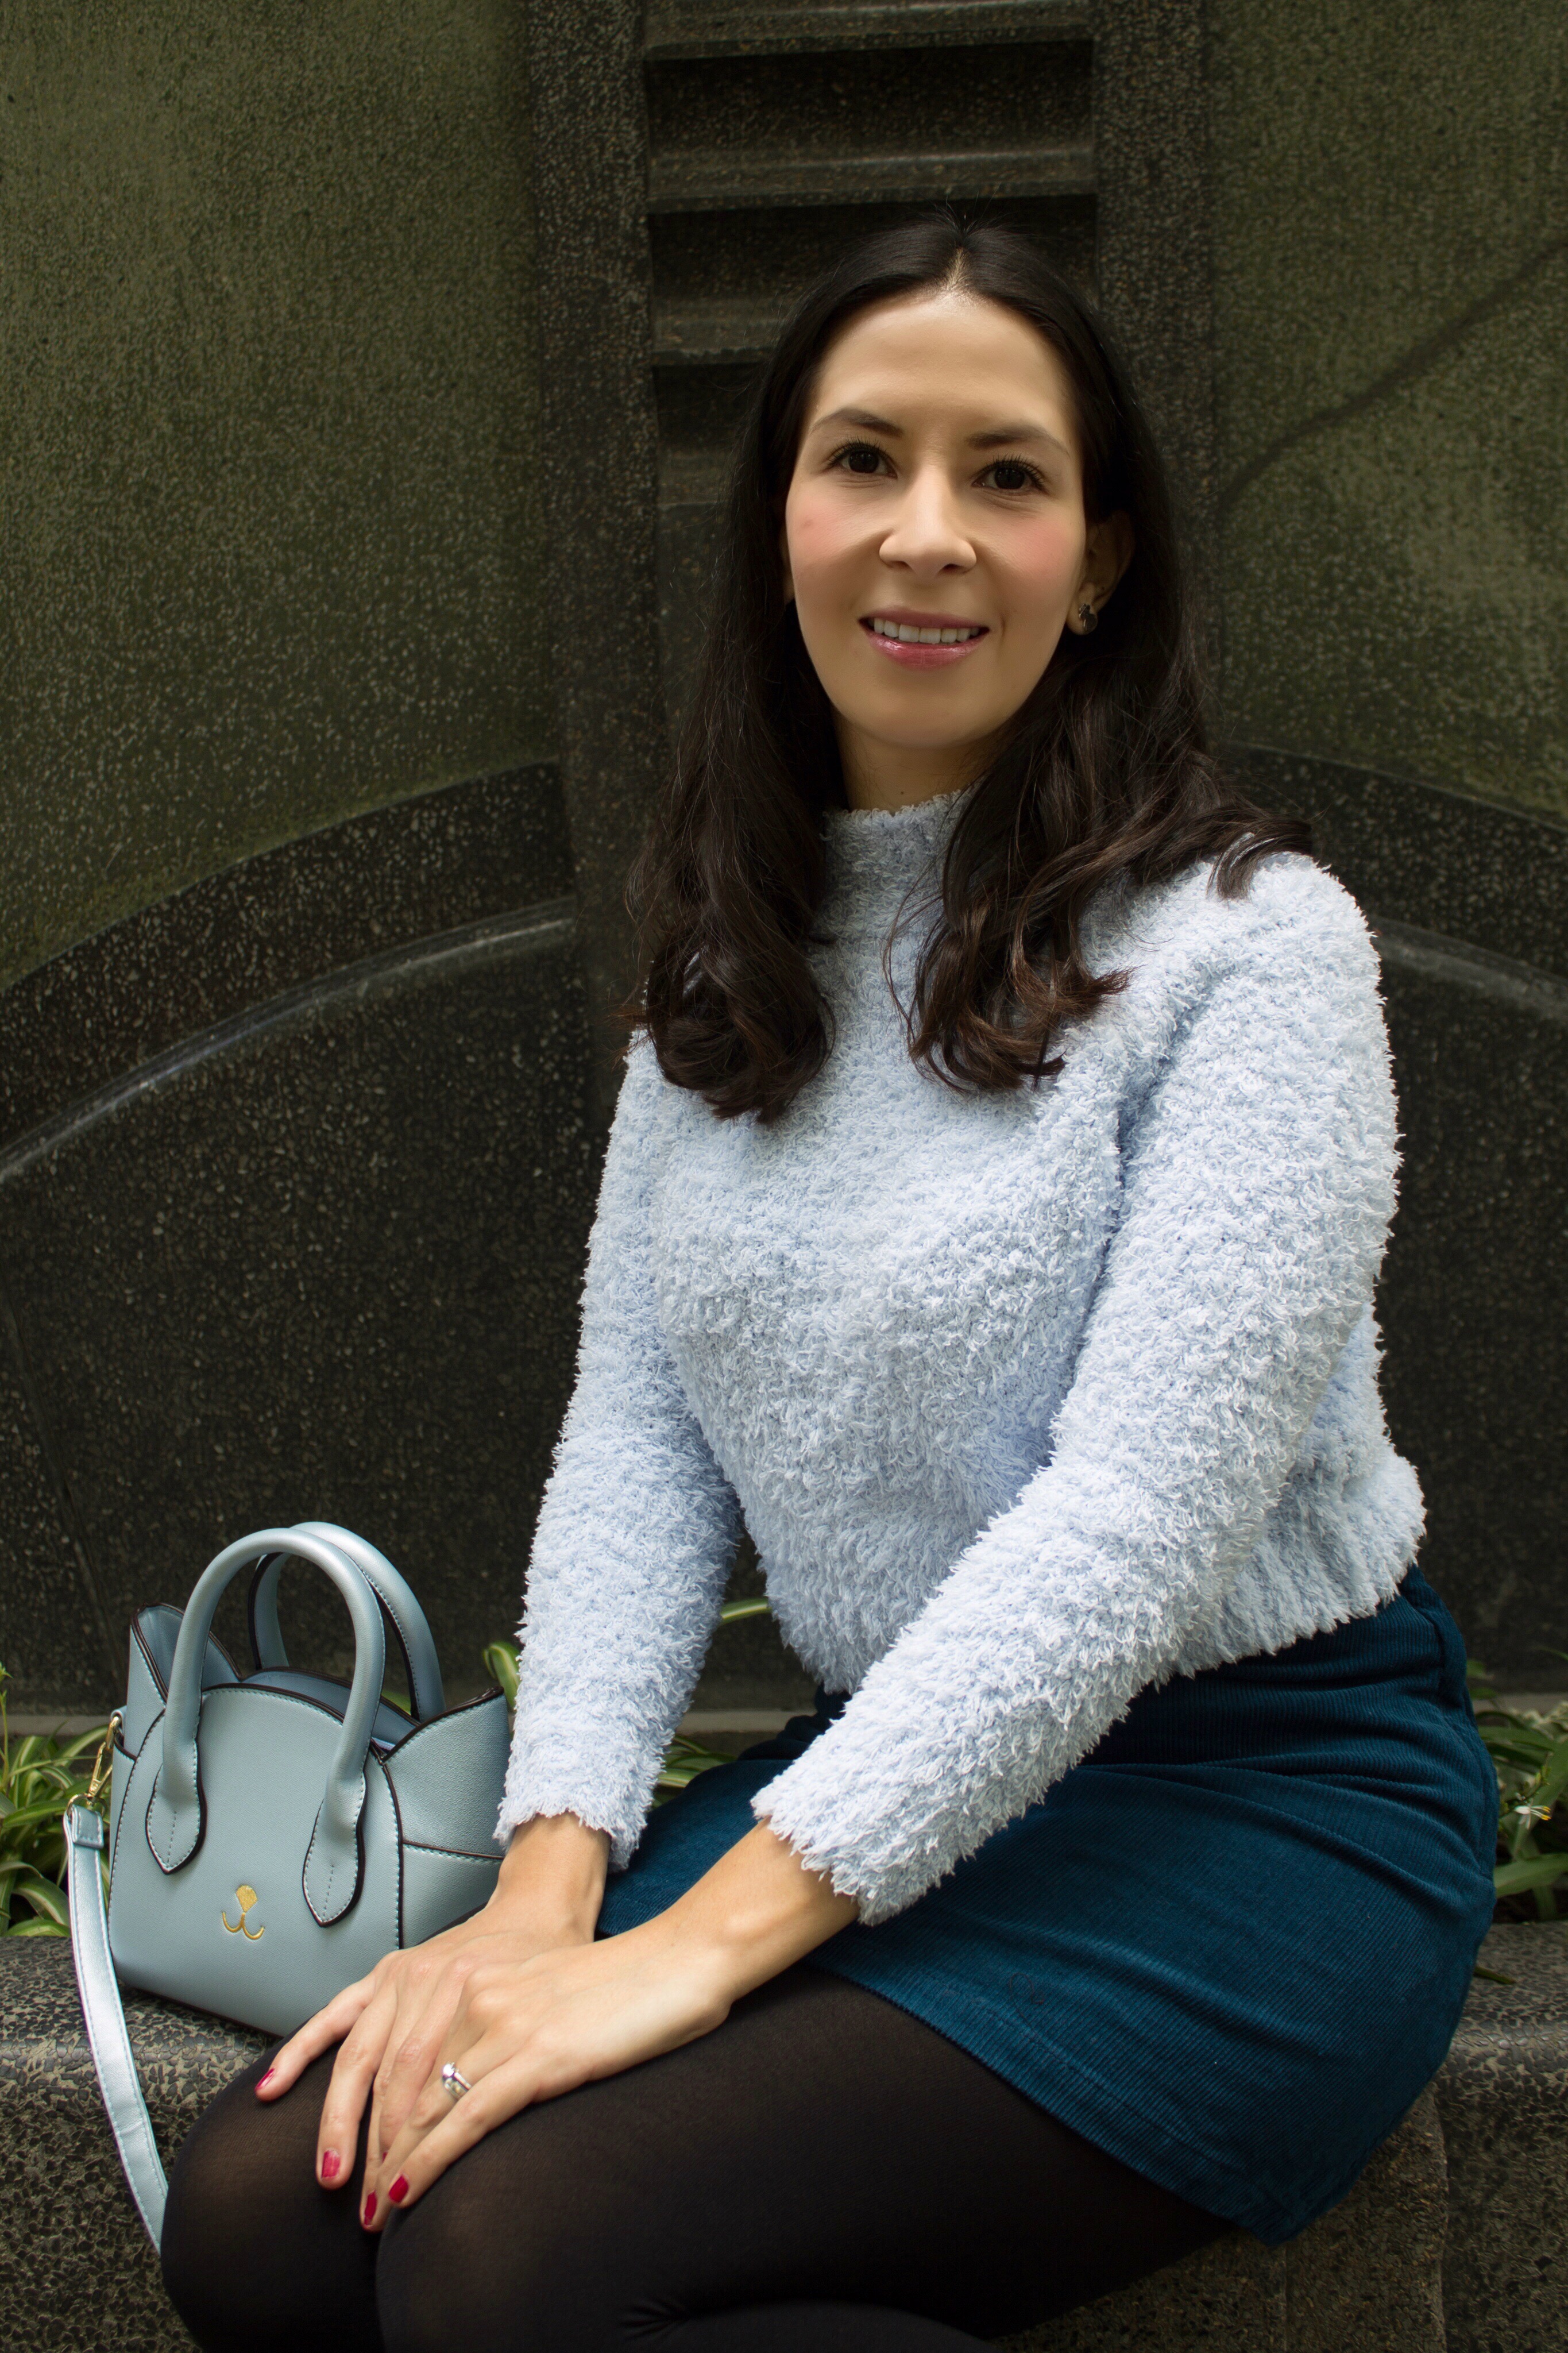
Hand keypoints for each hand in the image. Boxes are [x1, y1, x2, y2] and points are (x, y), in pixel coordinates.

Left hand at [256, 1812, 609, 2195]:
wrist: (682, 1957)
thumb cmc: (621, 1981)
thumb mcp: (538, 1989)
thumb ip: (495, 2020)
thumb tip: (465, 2074)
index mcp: (472, 1979)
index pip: (396, 2053)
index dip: (367, 2110)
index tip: (354, 2154)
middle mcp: (476, 1996)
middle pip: (397, 2082)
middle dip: (368, 2146)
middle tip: (354, 2196)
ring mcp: (506, 2025)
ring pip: (424, 2106)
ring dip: (392, 2165)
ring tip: (377, 2208)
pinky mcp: (539, 2056)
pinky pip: (467, 2118)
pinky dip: (430, 2160)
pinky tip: (409, 2189)